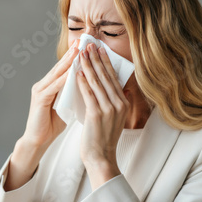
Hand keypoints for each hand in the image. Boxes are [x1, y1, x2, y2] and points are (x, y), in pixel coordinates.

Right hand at [4, 39, 78, 190]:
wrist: (38, 140)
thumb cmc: (53, 124)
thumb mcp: (67, 105)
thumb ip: (75, 93)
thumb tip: (90, 85)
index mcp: (51, 85)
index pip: (65, 68)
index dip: (76, 56)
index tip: (87, 45)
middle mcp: (44, 84)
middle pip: (61, 66)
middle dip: (72, 53)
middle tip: (83, 40)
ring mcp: (40, 90)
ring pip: (57, 73)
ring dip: (68, 62)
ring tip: (79, 51)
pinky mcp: (39, 99)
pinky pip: (54, 87)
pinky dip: (64, 79)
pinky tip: (72, 73)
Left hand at [76, 43, 130, 188]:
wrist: (101, 157)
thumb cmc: (104, 138)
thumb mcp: (117, 120)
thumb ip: (120, 105)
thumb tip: (124, 92)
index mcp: (123, 104)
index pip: (113, 78)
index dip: (106, 62)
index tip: (99, 49)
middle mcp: (119, 104)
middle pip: (106, 76)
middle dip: (96, 58)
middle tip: (90, 44)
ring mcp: (109, 108)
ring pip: (97, 82)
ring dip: (88, 65)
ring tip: (82, 53)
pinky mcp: (97, 114)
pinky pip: (88, 93)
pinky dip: (83, 81)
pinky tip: (77, 71)